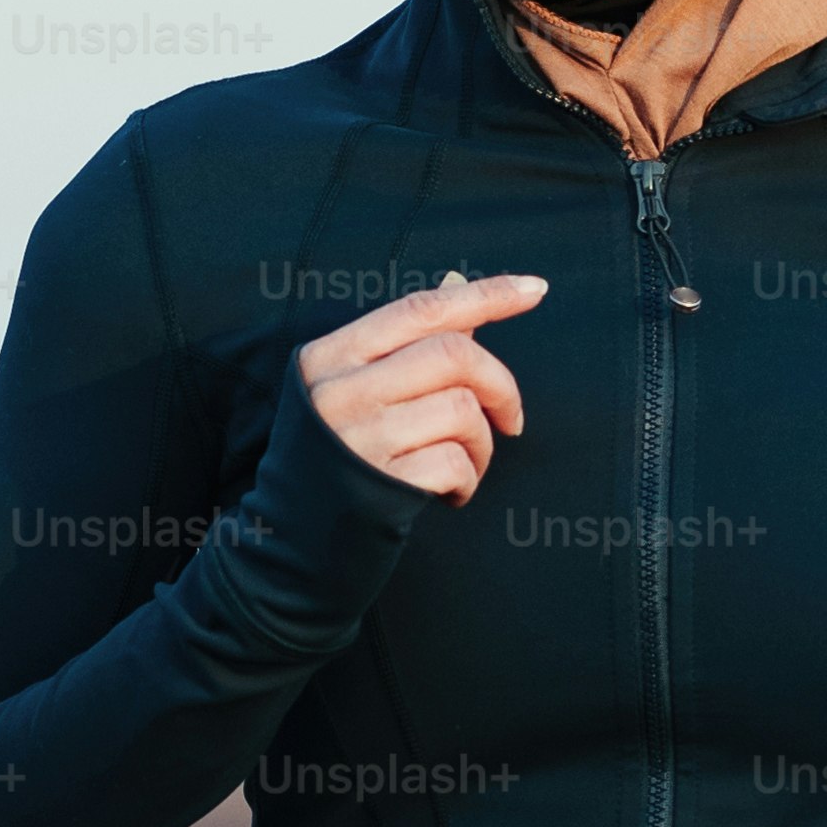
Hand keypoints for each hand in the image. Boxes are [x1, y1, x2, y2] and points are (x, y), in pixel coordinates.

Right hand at [296, 269, 545, 503]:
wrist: (292, 537)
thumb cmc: (335, 456)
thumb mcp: (350, 390)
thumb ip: (402, 349)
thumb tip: (462, 300)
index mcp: (332, 356)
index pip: (420, 309)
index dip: (484, 295)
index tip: (533, 289)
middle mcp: (340, 391)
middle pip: (453, 354)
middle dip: (501, 385)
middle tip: (510, 418)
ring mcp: (358, 438)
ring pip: (462, 410)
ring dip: (483, 443)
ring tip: (465, 464)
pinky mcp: (378, 485)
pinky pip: (455, 463)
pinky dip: (468, 479)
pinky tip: (449, 493)